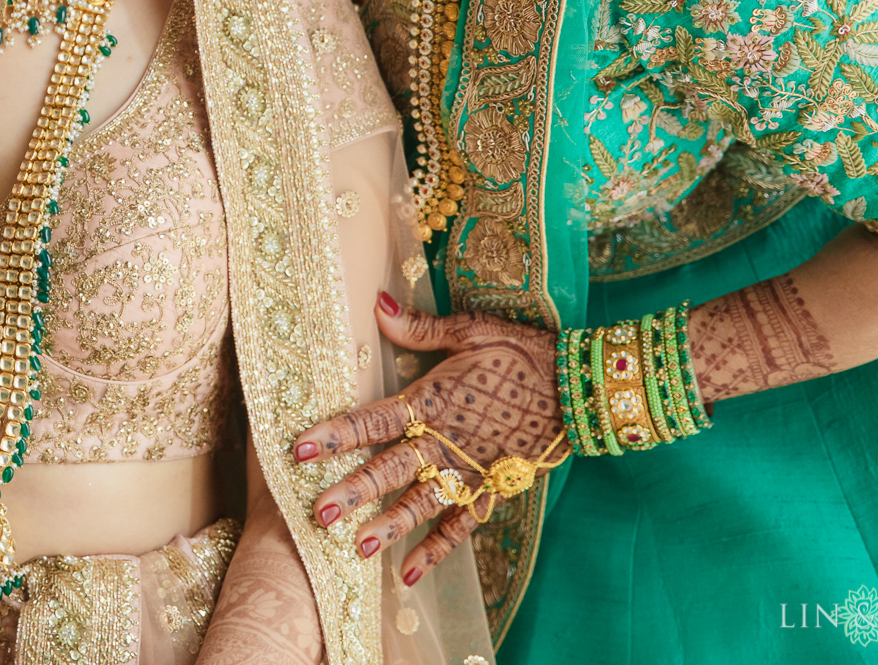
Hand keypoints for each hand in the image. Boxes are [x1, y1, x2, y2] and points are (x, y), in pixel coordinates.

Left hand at [290, 292, 562, 587]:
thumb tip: (376, 303)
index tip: (298, 448)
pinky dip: (436, 551)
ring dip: (389, 526)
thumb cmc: (521, 351)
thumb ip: (418, 327)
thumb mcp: (469, 329)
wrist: (579, 385)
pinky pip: (461, 525)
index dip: (334, 434)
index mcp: (432, 400)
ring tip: (357, 549)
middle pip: (390, 470)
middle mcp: (445, 441)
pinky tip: (409, 575)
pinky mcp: (492, 488)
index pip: (372, 420)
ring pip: (421, 504)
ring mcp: (469, 470)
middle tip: (319, 512)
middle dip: (353, 491)